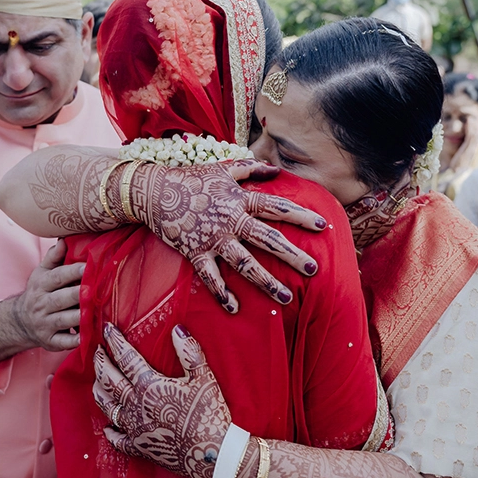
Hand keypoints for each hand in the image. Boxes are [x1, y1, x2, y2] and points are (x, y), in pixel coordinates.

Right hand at [0, 240, 83, 362]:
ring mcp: (45, 324)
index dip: (72, 272)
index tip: (88, 267)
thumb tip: (64, 240)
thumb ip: (53, 257)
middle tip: (95, 289)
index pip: (57, 277)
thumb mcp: (41, 273)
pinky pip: (63, 342)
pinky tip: (89, 336)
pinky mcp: (50, 341)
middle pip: (61, 299)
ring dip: (80, 316)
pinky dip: (75, 341)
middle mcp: (41, 305)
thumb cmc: (38, 292)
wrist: (19, 321)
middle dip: (78, 294)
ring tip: (95, 311)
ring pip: (63, 320)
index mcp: (41, 285)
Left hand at [93, 323, 230, 477]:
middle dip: (100, 363)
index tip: (107, 328)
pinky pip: (116, 439)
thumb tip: (177, 329)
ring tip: (96, 381)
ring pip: (107, 406)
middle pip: (110, 380)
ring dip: (99, 391)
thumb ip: (189, 352)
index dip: (115, 341)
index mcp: (150, 385)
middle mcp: (136, 405)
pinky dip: (110, 431)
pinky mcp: (138, 447)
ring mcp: (134, 428)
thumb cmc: (209, 414)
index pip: (126, 358)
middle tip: (96, 350)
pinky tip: (108, 426)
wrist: (212, 455)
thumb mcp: (204, 378)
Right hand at [126, 159, 325, 312]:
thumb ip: (250, 169)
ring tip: (286, 297)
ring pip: (244, 263)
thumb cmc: (191, 179)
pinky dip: (221, 293)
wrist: (154, 192)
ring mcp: (213, 238)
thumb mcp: (222, 169)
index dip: (300, 215)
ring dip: (266, 281)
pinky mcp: (195, 252)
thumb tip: (275, 169)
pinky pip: (210, 277)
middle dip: (292, 254)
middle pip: (267, 239)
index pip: (276, 207)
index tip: (323, 226)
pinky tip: (234, 308)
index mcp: (239, 199)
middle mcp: (230, 220)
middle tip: (314, 269)